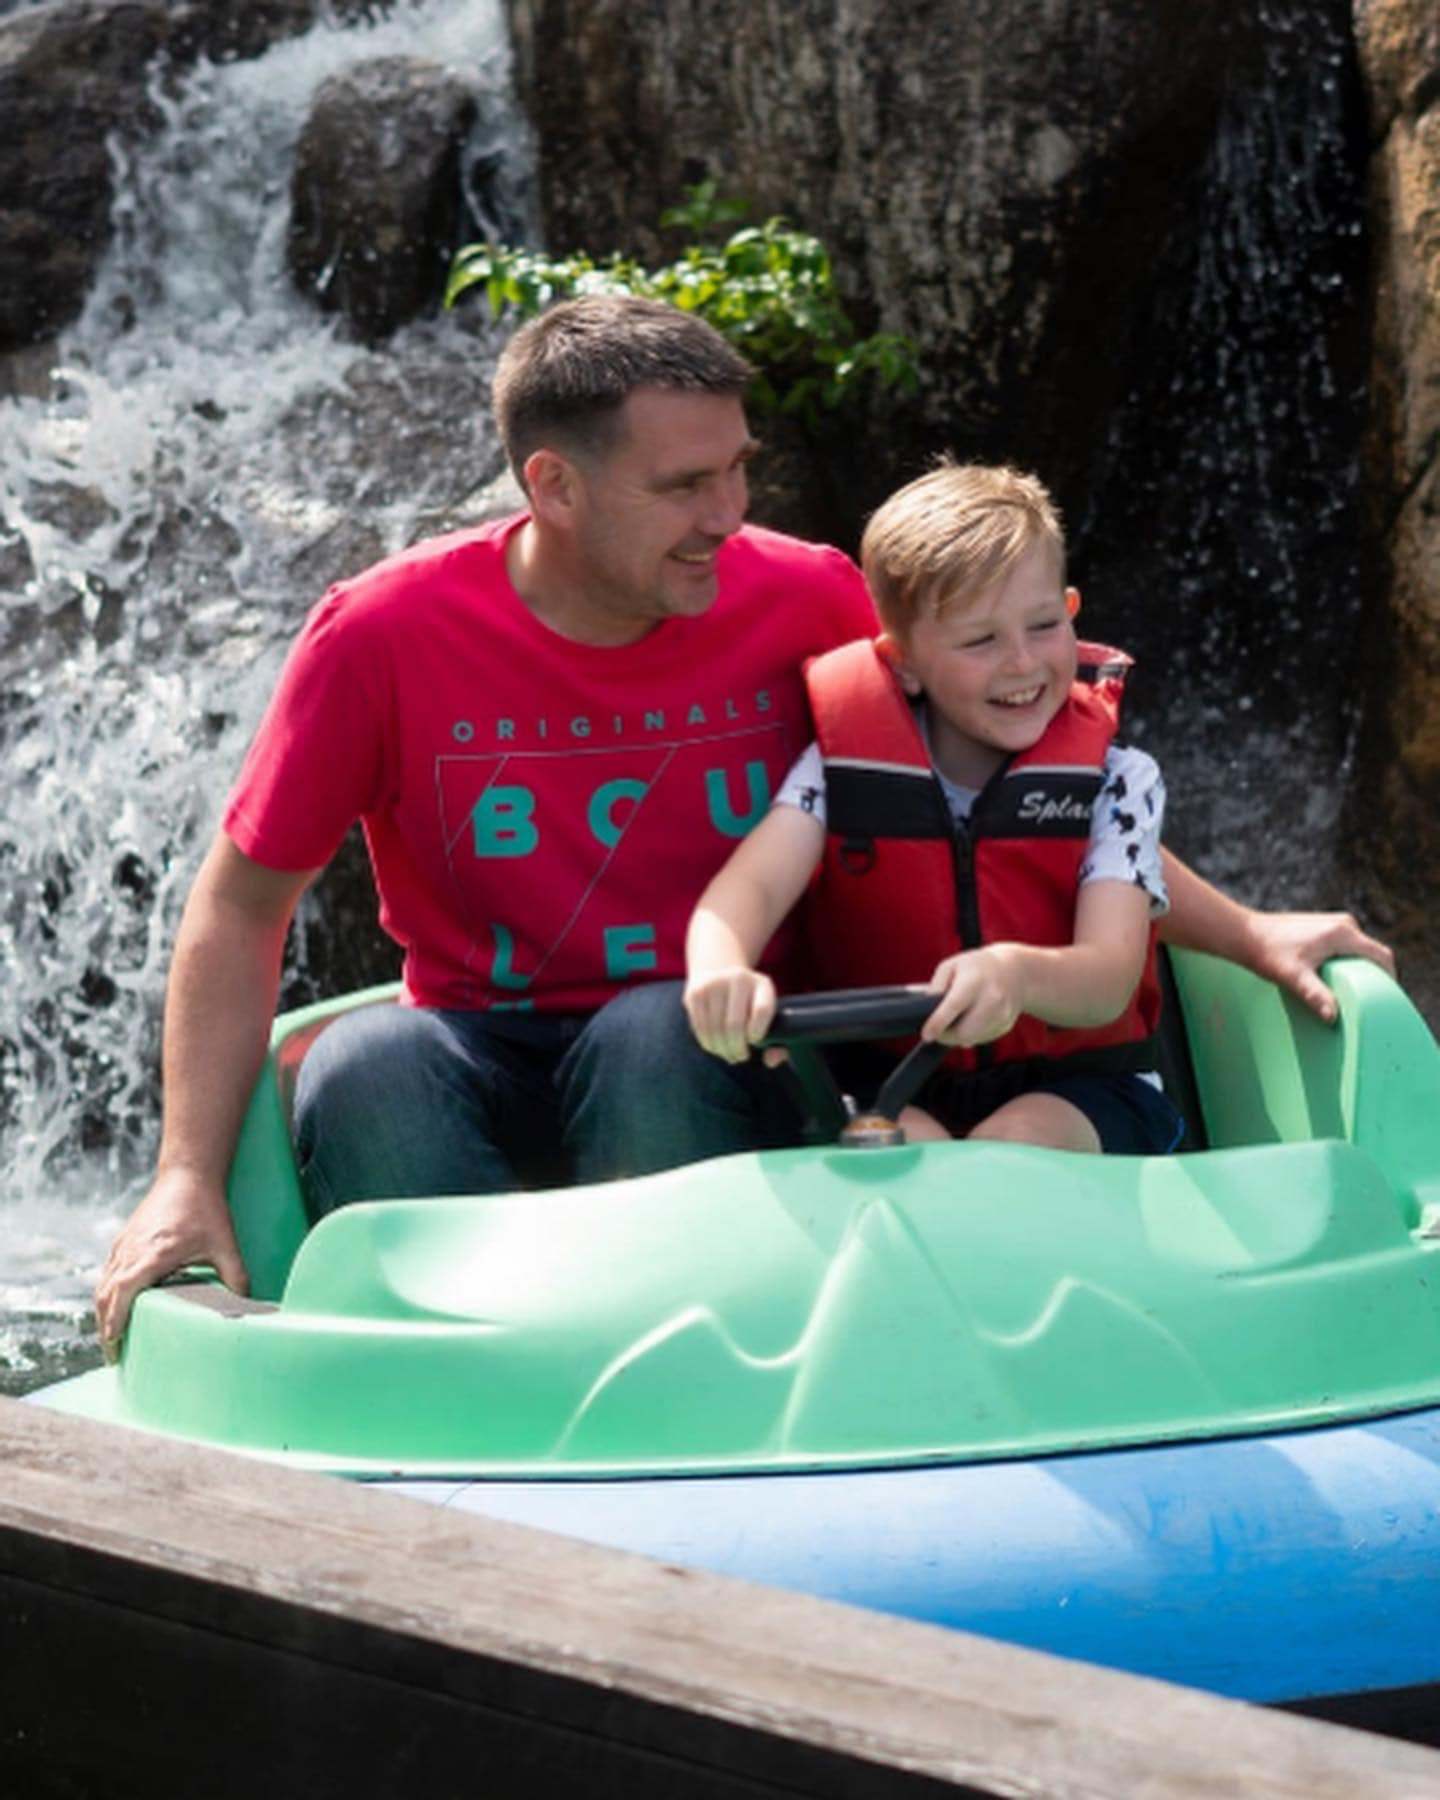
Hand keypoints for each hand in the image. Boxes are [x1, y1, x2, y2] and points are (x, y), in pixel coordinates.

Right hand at [93, 1167, 248, 1357]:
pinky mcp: (123, 1239)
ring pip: (103, 1284)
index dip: (115, 1321)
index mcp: (154, 1254)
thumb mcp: (225, 1243)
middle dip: (106, 1327)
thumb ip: (236, 1275)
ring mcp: (124, 1243)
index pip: (123, 1293)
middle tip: (114, 1354)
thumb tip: (247, 1304)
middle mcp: (132, 1250)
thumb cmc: (206, 1208)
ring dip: (103, 1312)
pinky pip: (108, 1271)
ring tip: (112, 1338)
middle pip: (106, 1295)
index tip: (115, 1344)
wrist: (188, 1174)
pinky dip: (106, 1293)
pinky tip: (114, 1307)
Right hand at [684, 966, 777, 1062]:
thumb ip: (779, 1041)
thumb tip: (771, 1061)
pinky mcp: (695, 994)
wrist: (718, 970)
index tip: (755, 1041)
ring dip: (722, 1050)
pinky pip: (700, 1028)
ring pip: (715, 1030)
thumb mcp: (767, 1012)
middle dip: (737, 1049)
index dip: (757, 1033)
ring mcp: (714, 984)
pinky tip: (715, 1046)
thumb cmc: (749, 1002)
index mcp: (762, 983)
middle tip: (740, 1057)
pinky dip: (708, 1043)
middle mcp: (738, 978)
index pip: (762, 1010)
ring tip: (728, 1054)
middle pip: (734, 1025)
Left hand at [922, 946, 1025, 1045]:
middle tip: (937, 1030)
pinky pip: (982, 1038)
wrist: (1015, 971)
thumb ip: (936, 985)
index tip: (926, 1035)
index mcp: (973, 981)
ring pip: (972, 1039)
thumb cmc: (976, 967)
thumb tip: (928, 1008)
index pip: (954, 1005)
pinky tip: (972, 1019)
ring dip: (958, 1036)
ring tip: (955, 1020)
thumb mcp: (951, 965)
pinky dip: (972, 1034)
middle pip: (964, 1032)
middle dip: (946, 1036)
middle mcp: (991, 998)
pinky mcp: (1005, 1025)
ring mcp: (1002, 1014)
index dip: (938, 1023)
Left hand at [1240, 910, 1395, 1024]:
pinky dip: (1347, 965)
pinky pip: (1346, 949)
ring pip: (1359, 952)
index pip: (1382, 956)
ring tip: (1353, 997)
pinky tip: (1337, 983)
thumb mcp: (1292, 977)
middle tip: (1368, 1004)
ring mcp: (1334, 924)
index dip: (1389, 979)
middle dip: (1374, 978)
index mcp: (1343, 933)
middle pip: (1372, 954)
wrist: (1244, 934)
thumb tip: (1332, 1016)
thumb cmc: (1267, 954)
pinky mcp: (1324, 928)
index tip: (1386, 1000)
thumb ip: (1314, 994)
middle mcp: (1344, 924)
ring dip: (1359, 971)